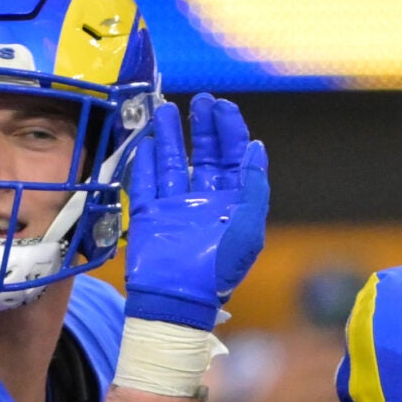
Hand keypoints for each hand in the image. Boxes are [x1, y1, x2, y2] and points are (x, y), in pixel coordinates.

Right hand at [122, 92, 269, 328]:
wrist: (177, 300)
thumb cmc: (218, 270)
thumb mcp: (248, 229)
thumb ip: (252, 187)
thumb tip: (256, 148)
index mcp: (232, 205)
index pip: (234, 159)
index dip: (231, 132)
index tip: (223, 107)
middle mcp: (205, 202)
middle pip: (206, 155)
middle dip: (204, 127)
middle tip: (201, 101)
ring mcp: (176, 207)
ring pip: (174, 163)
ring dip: (172, 136)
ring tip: (168, 109)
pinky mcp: (150, 215)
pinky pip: (146, 182)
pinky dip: (146, 161)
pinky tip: (148, 139)